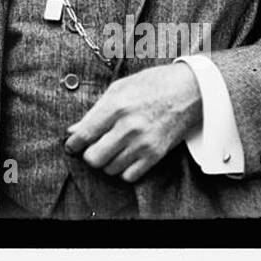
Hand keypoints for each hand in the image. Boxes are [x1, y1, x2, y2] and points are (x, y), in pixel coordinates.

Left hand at [63, 62, 202, 182]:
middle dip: (89, 154)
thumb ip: (95, 111)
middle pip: (94, 158)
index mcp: (115, 106)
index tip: (71, 146)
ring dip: (107, 161)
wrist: (189, 90)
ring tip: (112, 148)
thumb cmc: (152, 84)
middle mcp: (128, 127)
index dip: (73, 144)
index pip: (84, 135)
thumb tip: (74, 130)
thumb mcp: (118, 89)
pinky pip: (129, 176)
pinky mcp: (155, 155)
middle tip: (93, 146)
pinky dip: (124, 169)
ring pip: (110, 169)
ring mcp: (142, 143)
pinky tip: (125, 156)